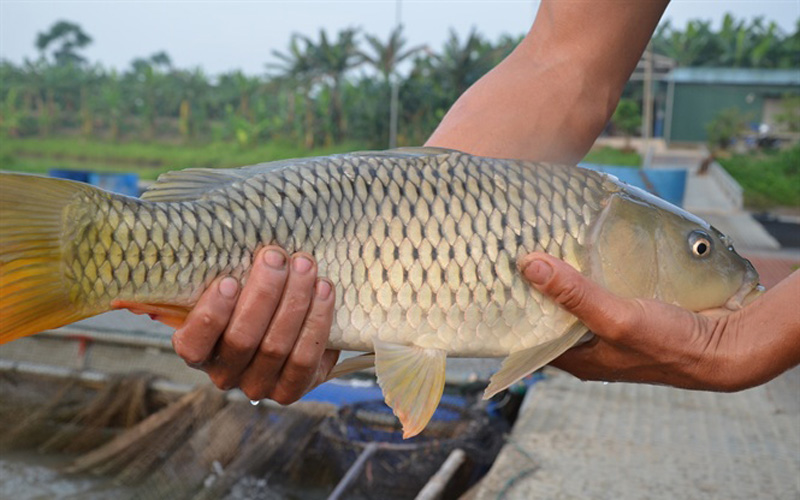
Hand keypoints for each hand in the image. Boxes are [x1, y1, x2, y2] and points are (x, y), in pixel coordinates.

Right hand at [170, 246, 338, 403]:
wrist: (284, 320)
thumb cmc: (247, 291)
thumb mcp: (226, 281)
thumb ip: (216, 268)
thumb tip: (209, 232)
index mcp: (196, 350)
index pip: (195, 342)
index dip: (212, 313)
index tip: (228, 280)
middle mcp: (224, 374)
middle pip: (243, 339)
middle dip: (264, 293)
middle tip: (276, 256)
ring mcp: (259, 386)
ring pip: (277, 347)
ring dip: (295, 301)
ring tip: (305, 266)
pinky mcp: (293, 389)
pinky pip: (306, 359)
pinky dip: (317, 322)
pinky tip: (323, 290)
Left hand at [518, 252, 757, 391]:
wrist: (727, 344)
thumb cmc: (670, 344)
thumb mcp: (616, 318)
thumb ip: (574, 294)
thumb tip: (530, 266)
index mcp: (579, 359)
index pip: (531, 337)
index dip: (513, 313)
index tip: (496, 282)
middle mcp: (590, 346)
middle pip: (552, 315)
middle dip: (535, 288)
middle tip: (514, 254)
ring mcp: (610, 328)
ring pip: (576, 299)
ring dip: (564, 276)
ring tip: (541, 244)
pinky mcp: (630, 309)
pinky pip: (601, 288)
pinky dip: (591, 271)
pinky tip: (583, 247)